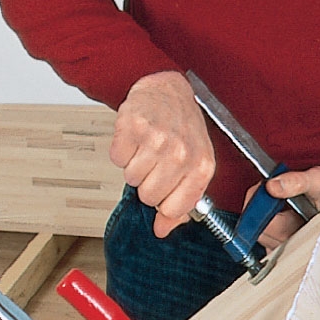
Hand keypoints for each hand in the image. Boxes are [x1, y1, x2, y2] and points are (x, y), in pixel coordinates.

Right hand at [109, 71, 214, 236]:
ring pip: (131, 179)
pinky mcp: (133, 126)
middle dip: (148, 184)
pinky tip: (136, 139)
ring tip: (147, 148)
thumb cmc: (184, 129)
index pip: (172, 209)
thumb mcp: (194, 166)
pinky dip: (122, 151)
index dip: (164, 202)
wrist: (168, 89)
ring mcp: (157, 139)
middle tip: (156, 163)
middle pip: (149, 197)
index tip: (167, 188)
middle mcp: (181, 153)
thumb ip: (182, 202)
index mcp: (202, 167)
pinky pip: (117, 159)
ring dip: (135, 166)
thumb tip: (162, 230)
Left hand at [251, 166, 319, 250]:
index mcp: (299, 233)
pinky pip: (266, 239)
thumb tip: (271, 186)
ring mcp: (289, 250)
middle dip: (259, 209)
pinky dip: (267, 224)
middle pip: (257, 232)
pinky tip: (281, 213)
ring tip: (280, 203)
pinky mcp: (286, 249)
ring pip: (260, 236)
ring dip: (263, 217)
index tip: (265, 188)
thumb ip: (296, 182)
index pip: (262, 227)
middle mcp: (293, 246)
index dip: (257, 204)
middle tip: (273, 191)